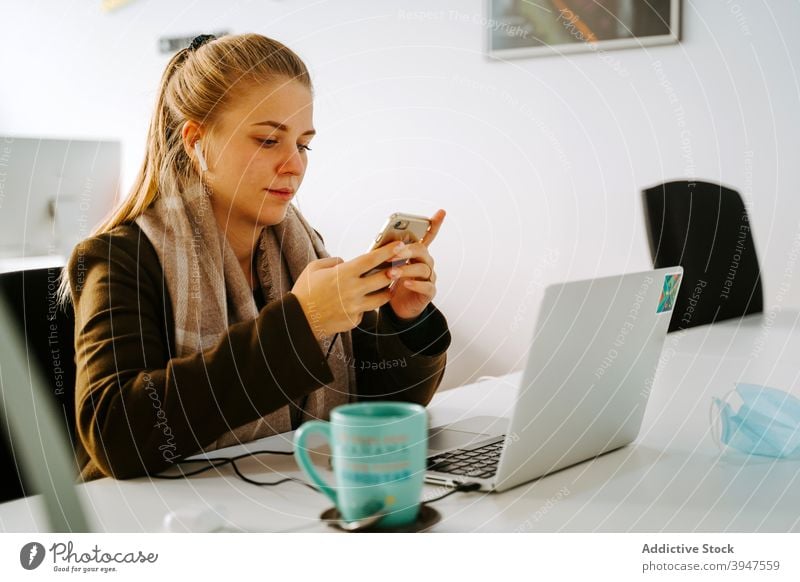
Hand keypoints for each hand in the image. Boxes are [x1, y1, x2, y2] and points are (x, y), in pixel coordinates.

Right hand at [291, 241, 413, 341]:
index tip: (399, 245)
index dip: (387, 251)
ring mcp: (355, 307)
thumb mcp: (314, 268)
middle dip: (394, 270)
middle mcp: (353, 290)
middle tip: (399, 265)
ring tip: (389, 285)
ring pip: (382, 298)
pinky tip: (361, 302)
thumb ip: (333, 261)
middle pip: (383, 278)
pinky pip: (366, 311)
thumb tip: (345, 261)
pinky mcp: (354, 320)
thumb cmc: (304, 292)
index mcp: (343, 274)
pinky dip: (366, 306)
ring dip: (387, 290)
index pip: (371, 259)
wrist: (298, 320)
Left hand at [386, 209, 444, 320]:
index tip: (441, 212)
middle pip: (422, 251)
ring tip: (391, 273)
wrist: (398, 307)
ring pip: (423, 268)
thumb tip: (378, 245)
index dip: (435, 224)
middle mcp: (426, 263)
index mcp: (417, 254)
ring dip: (406, 269)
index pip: (428, 236)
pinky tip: (405, 284)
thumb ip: (387, 255)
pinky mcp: (429, 292)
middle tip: (394, 252)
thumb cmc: (393, 283)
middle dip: (408, 249)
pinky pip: (426, 286)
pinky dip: (415, 284)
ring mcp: (429, 277)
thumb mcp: (388, 266)